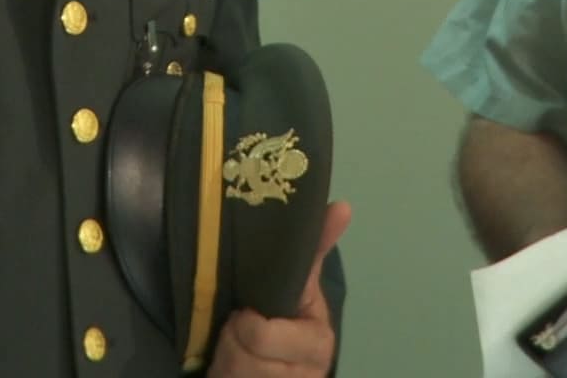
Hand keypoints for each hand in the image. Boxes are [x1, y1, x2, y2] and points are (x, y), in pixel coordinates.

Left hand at [207, 200, 351, 376]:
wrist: (273, 373)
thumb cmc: (282, 323)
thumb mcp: (294, 288)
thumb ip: (311, 251)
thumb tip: (343, 205)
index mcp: (317, 339)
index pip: (261, 330)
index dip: (244, 322)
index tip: (245, 313)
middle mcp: (309, 370)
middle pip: (243, 347)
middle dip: (231, 337)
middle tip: (238, 329)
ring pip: (233, 368)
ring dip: (225, 357)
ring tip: (235, 350)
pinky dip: (223, 374)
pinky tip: (233, 370)